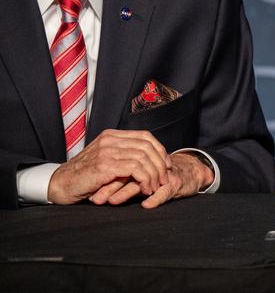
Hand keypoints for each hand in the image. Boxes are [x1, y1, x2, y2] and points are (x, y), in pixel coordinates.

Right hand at [47, 129, 171, 204]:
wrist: (59, 185)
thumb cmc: (84, 177)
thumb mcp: (106, 162)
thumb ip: (125, 157)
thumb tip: (154, 164)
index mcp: (111, 136)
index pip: (145, 136)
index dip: (160, 150)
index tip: (166, 165)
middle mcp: (110, 140)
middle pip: (147, 146)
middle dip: (161, 163)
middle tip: (164, 179)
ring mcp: (106, 151)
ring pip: (143, 157)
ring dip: (154, 174)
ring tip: (155, 187)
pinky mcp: (104, 166)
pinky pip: (135, 169)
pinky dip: (145, 179)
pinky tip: (145, 188)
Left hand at [91, 152, 213, 207]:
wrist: (190, 173)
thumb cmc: (160, 177)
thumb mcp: (138, 176)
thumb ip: (121, 178)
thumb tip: (93, 190)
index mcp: (140, 160)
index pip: (118, 166)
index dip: (103, 179)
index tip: (88, 193)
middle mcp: (150, 164)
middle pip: (127, 172)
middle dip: (109, 186)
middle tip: (95, 198)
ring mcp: (163, 174)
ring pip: (142, 181)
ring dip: (126, 192)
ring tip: (112, 202)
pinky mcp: (176, 183)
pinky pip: (165, 190)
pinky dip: (156, 198)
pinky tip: (146, 204)